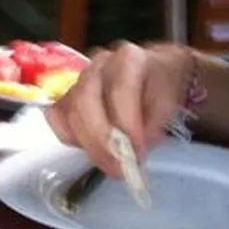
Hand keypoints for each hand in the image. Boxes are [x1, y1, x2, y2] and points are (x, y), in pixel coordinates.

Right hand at [44, 41, 199, 171]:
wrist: (152, 75)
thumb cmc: (160, 87)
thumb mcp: (171, 102)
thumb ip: (154, 124)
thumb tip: (135, 149)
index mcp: (128, 60)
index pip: (119, 91)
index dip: (125, 124)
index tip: (136, 152)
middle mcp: (99, 65)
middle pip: (85, 103)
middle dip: (100, 141)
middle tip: (117, 167)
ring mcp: (79, 79)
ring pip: (69, 113)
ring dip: (87, 144)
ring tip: (108, 163)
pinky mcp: (67, 95)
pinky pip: (58, 120)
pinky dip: (71, 138)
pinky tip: (90, 147)